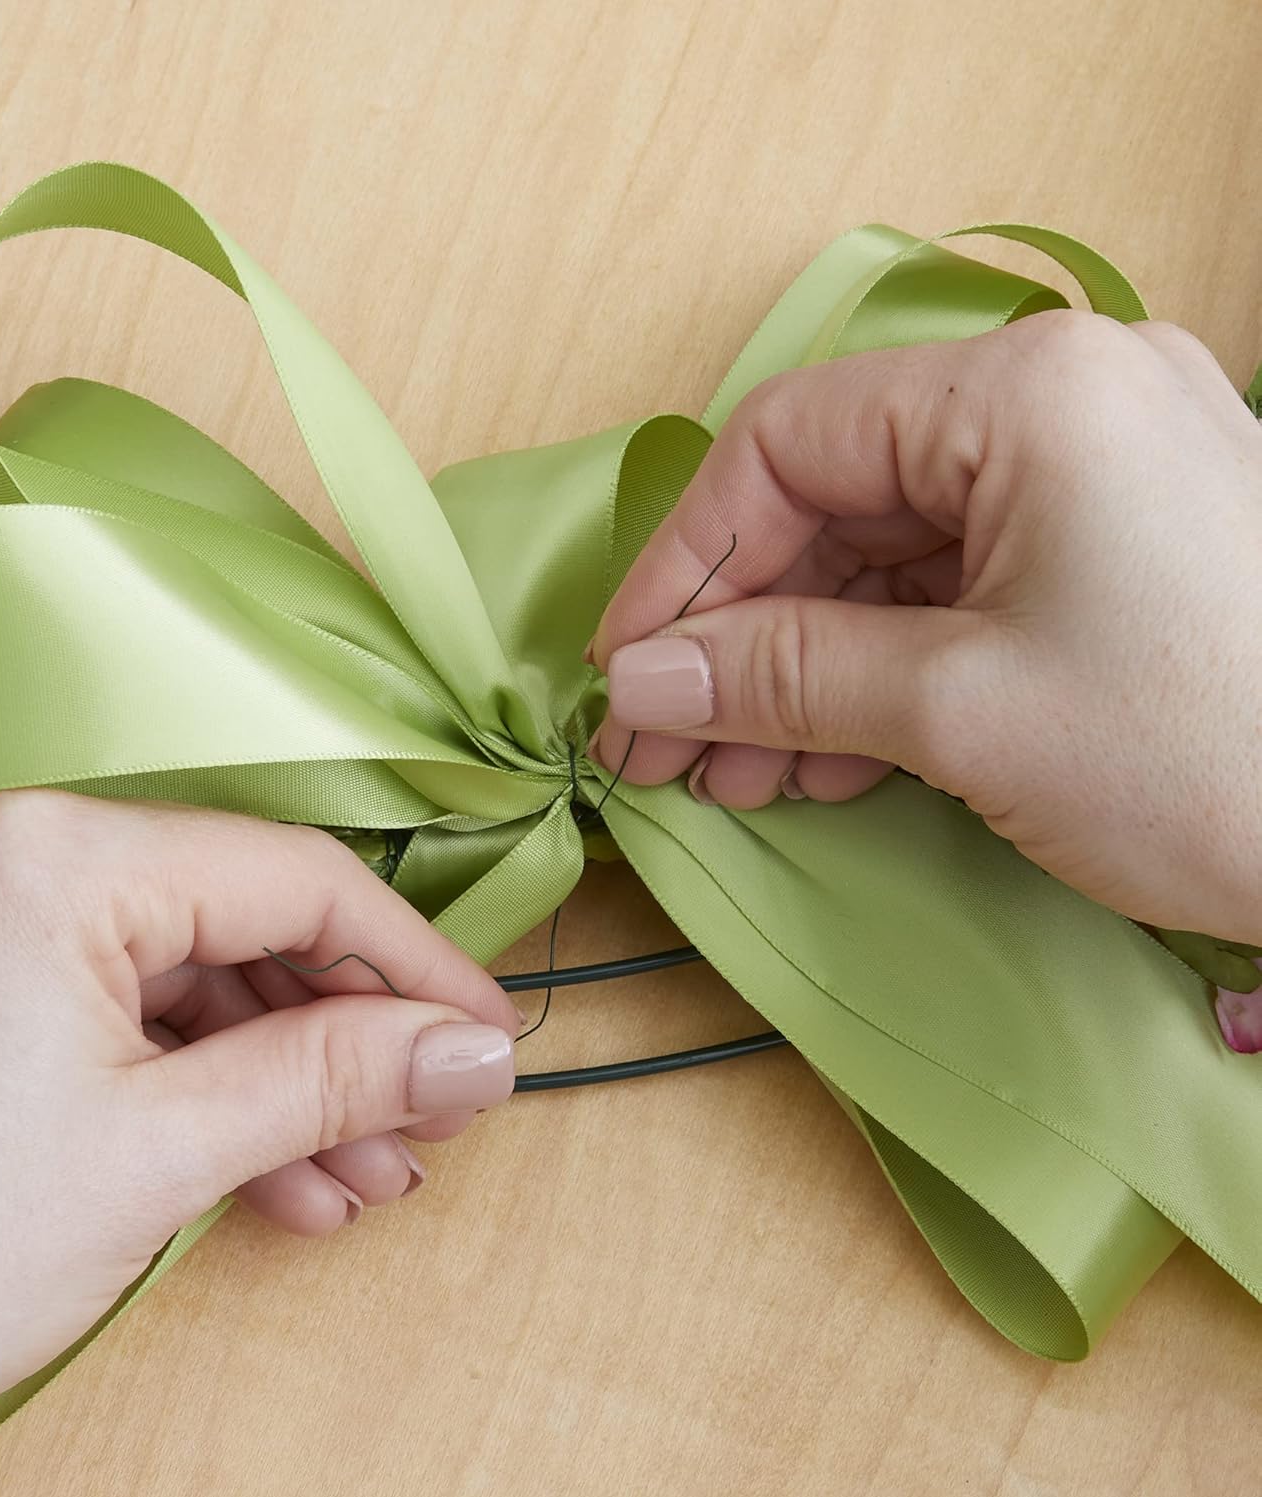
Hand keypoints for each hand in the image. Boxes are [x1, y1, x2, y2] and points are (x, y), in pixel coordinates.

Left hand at [0, 792, 517, 1494]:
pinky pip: (105, 1006)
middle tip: (424, 1122)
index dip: (412, 962)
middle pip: (235, 923)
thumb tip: (477, 1048)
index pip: (290, 877)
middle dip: (340, 1041)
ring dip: (273, 1078)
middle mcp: (0, 842)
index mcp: (49, 851)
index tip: (484, 1034)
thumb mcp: (162, 1156)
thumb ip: (337, 1076)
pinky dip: (187, 1084)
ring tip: (356, 1176)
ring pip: (176, 975)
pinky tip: (269, 1172)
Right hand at [593, 312, 1261, 942]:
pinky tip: (823, 761)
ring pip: (886, 561)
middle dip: (740, 634)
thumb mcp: (962, 707)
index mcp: (1027, 390)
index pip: (788, 444)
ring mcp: (1092, 478)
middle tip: (668, 743)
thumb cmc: (1213, 752)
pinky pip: (953, 596)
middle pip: (834, 505)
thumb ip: (781, 674)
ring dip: (799, 668)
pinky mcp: (1111, 553)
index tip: (625, 667)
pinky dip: (879, 677)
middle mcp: (1060, 404)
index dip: (685, 561)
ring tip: (738, 773)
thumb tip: (639, 679)